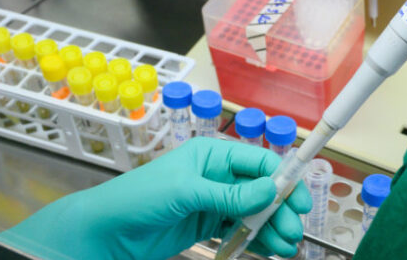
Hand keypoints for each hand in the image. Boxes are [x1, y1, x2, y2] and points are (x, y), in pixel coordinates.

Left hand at [0, 137, 311, 259]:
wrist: (107, 231)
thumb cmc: (141, 198)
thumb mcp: (188, 192)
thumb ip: (231, 194)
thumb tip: (272, 190)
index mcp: (212, 155)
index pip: (258, 162)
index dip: (283, 180)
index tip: (299, 202)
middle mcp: (217, 175)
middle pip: (261, 190)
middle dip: (280, 211)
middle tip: (294, 232)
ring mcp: (213, 201)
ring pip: (253, 212)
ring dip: (272, 228)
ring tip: (286, 248)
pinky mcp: (207, 225)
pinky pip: (239, 230)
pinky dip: (256, 240)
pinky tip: (270, 251)